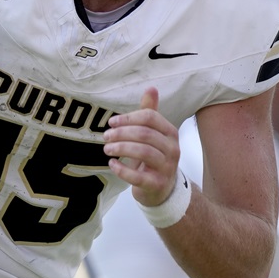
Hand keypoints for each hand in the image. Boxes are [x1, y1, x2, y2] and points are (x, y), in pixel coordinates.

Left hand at [103, 87, 181, 206]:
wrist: (163, 189)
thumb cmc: (154, 156)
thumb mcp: (153, 134)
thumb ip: (150, 112)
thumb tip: (151, 88)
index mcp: (171, 132)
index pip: (150, 117)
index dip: (128, 118)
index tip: (111, 122)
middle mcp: (172, 148)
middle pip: (145, 134)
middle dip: (122, 133)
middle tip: (105, 136)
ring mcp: (167, 167)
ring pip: (143, 152)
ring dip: (121, 148)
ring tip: (107, 149)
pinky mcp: (157, 184)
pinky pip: (138, 176)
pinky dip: (122, 169)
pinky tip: (112, 164)